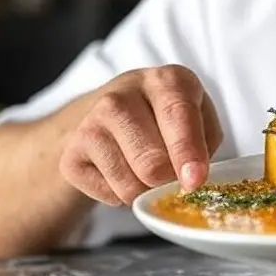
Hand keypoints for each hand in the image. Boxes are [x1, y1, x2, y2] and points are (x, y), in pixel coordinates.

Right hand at [59, 65, 222, 205]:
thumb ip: (205, 143)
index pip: (178, 115)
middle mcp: (123, 95)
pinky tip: (122, 170)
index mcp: (166, 80)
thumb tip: (191, 179)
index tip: (194, 180)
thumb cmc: (169, 118)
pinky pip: (110, 195)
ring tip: (147, 169)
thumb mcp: (200, 118)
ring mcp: (90, 123)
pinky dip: (123, 195)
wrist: (108, 115)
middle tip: (173, 175)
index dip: (187, 152)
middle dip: (169, 180)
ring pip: (131, 185)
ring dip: (147, 191)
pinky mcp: (70, 154)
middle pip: (153, 162)